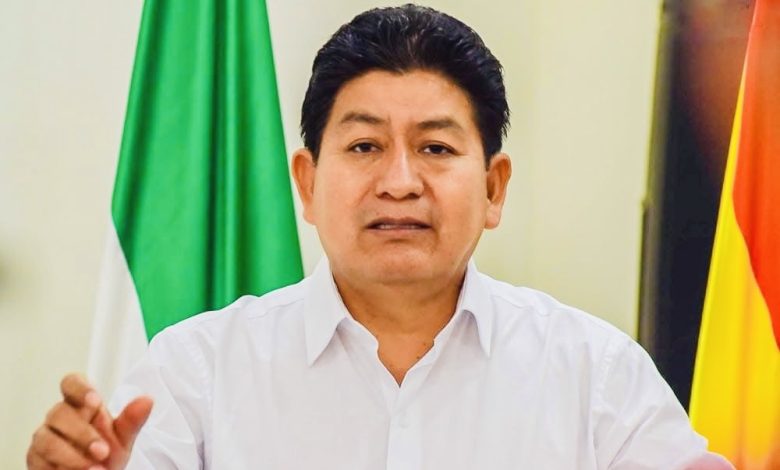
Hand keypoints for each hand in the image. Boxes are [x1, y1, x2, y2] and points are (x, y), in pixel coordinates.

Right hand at [27, 373, 152, 469]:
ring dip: (71, 457)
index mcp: (81, 404)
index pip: (71, 383)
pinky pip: (40, 463)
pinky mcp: (35, 460)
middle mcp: (59, 417)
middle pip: (58, 413)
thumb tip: (147, 400)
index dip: (79, 388)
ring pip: (47, 440)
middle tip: (103, 451)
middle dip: (82, 434)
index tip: (95, 401)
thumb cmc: (105, 452)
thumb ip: (132, 420)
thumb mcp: (123, 437)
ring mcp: (44, 438)